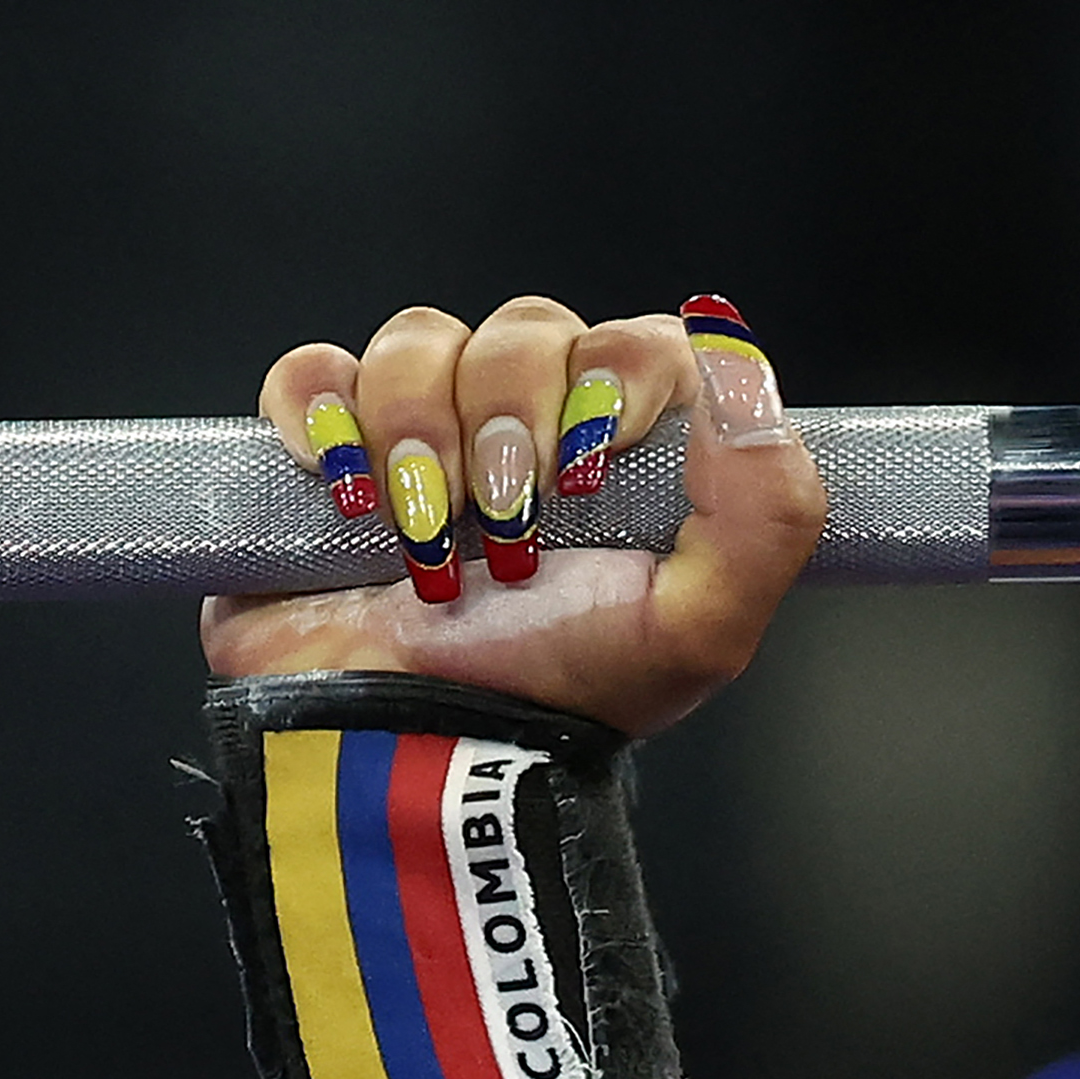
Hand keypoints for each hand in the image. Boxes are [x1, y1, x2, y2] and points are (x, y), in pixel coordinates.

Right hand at [200, 295, 825, 736]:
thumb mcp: (696, 628)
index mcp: (623, 452)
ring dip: (418, 434)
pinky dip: (322, 417)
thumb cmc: (554, 693)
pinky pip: (312, 374)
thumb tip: (743, 371)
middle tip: (503, 525)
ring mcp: (423, 431)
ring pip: (419, 341)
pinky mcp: (325, 450)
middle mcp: (530, 424)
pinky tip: (347, 495)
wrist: (416, 746)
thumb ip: (767, 509)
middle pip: (525, 331)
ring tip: (422, 537)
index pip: (634, 342)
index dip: (609, 384)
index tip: (585, 476)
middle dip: (509, 423)